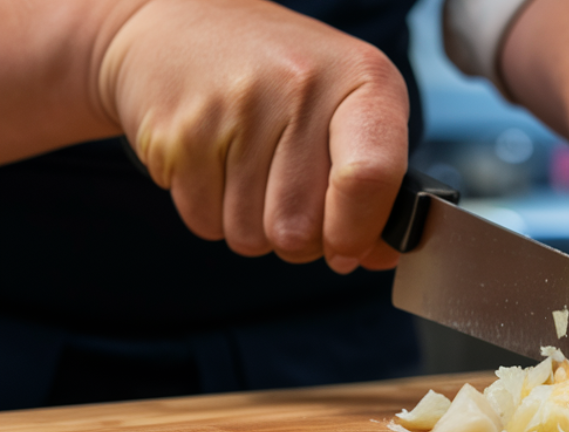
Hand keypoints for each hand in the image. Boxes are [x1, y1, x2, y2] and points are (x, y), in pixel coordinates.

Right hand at [98, 0, 408, 271]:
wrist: (183, 27)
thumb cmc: (286, 78)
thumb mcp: (350, 108)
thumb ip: (377, 186)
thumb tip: (378, 255)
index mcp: (363, 80)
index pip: (370, 176)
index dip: (356, 230)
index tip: (346, 247)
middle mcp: (301, 84)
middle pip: (299, 229)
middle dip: (297, 239)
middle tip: (291, 199)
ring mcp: (235, 106)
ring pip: (251, 236)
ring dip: (253, 227)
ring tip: (251, 173)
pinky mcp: (180, 131)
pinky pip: (206, 222)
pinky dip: (213, 213)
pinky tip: (217, 166)